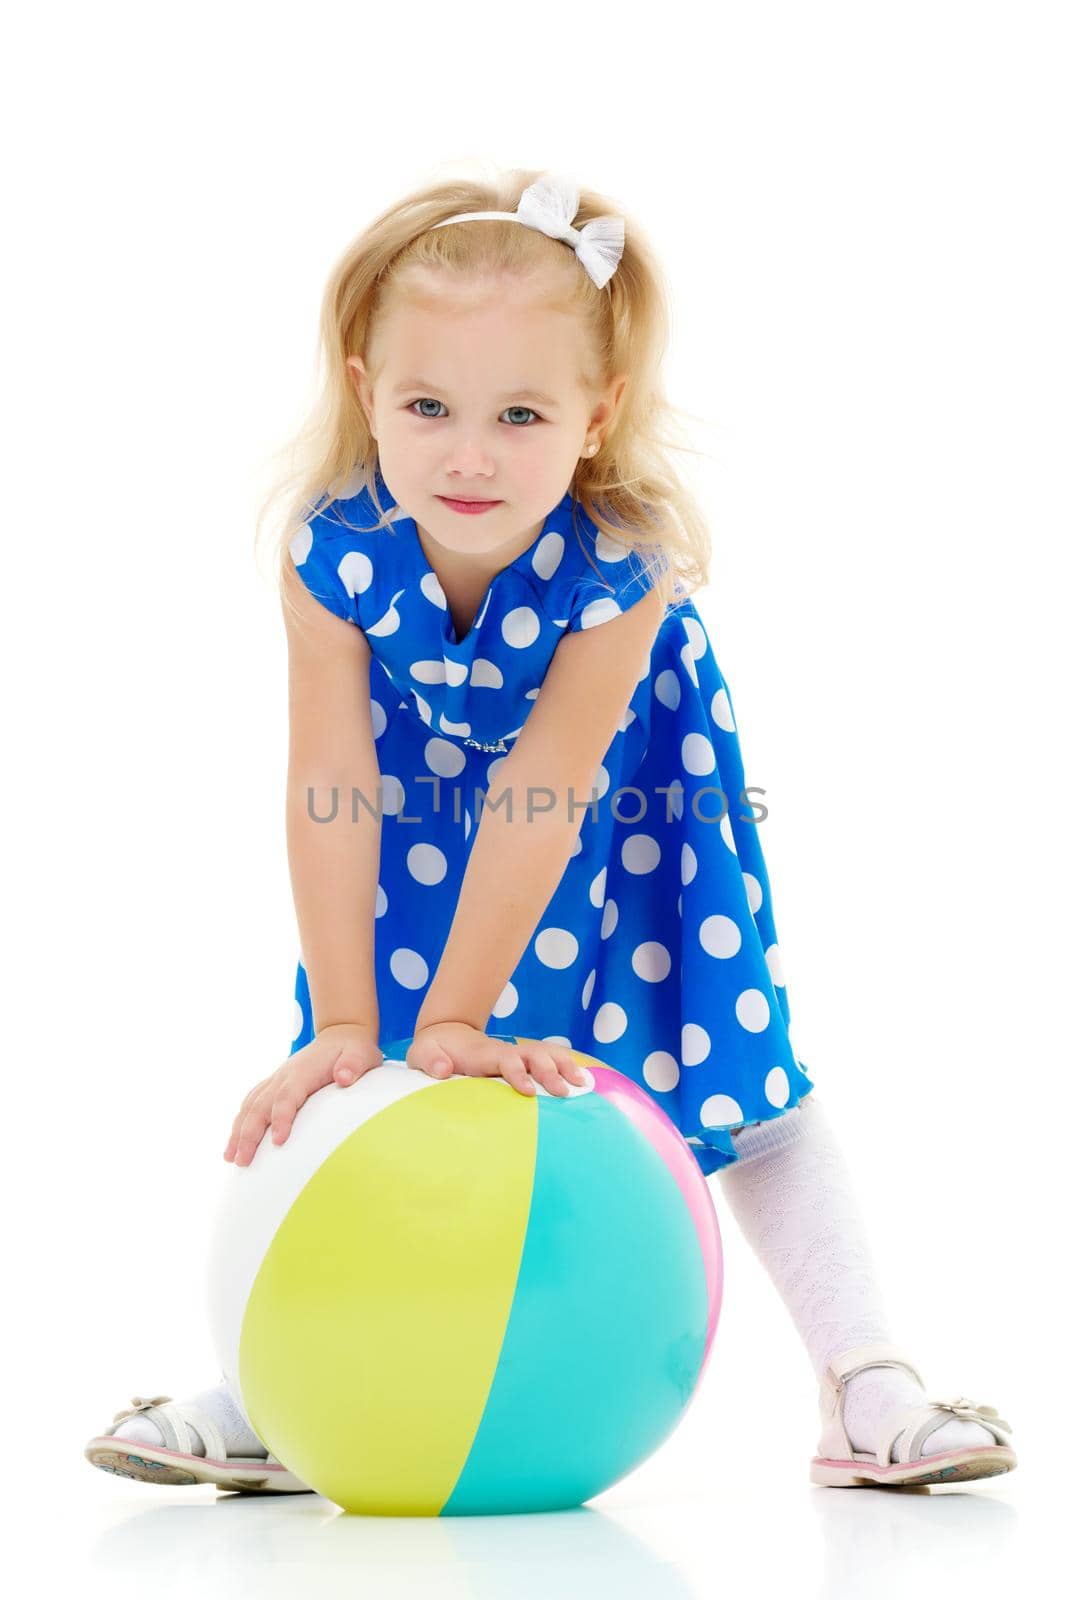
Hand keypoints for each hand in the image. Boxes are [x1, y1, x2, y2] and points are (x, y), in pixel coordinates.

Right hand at [222, 1022, 381, 1166]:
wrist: (340, 1033)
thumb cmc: (352, 1049)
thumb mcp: (361, 1054)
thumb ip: (353, 1065)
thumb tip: (343, 1077)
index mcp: (302, 1071)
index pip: (287, 1096)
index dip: (281, 1118)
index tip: (278, 1141)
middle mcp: (283, 1076)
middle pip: (260, 1106)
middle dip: (249, 1134)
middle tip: (242, 1161)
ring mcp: (275, 1080)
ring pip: (250, 1106)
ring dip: (238, 1131)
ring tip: (230, 1158)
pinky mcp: (273, 1085)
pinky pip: (251, 1103)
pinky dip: (240, 1122)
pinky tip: (234, 1142)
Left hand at [405, 1022, 587, 1097]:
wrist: (445, 1034)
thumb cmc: (433, 1049)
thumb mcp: (422, 1053)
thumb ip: (431, 1060)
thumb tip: (443, 1070)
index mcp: (483, 1053)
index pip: (505, 1060)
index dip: (517, 1073)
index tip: (527, 1091)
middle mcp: (504, 1051)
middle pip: (533, 1055)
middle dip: (550, 1072)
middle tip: (565, 1092)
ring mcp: (515, 1054)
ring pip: (546, 1054)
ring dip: (565, 1067)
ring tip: (583, 1085)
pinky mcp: (521, 1060)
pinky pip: (548, 1059)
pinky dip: (566, 1066)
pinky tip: (582, 1081)